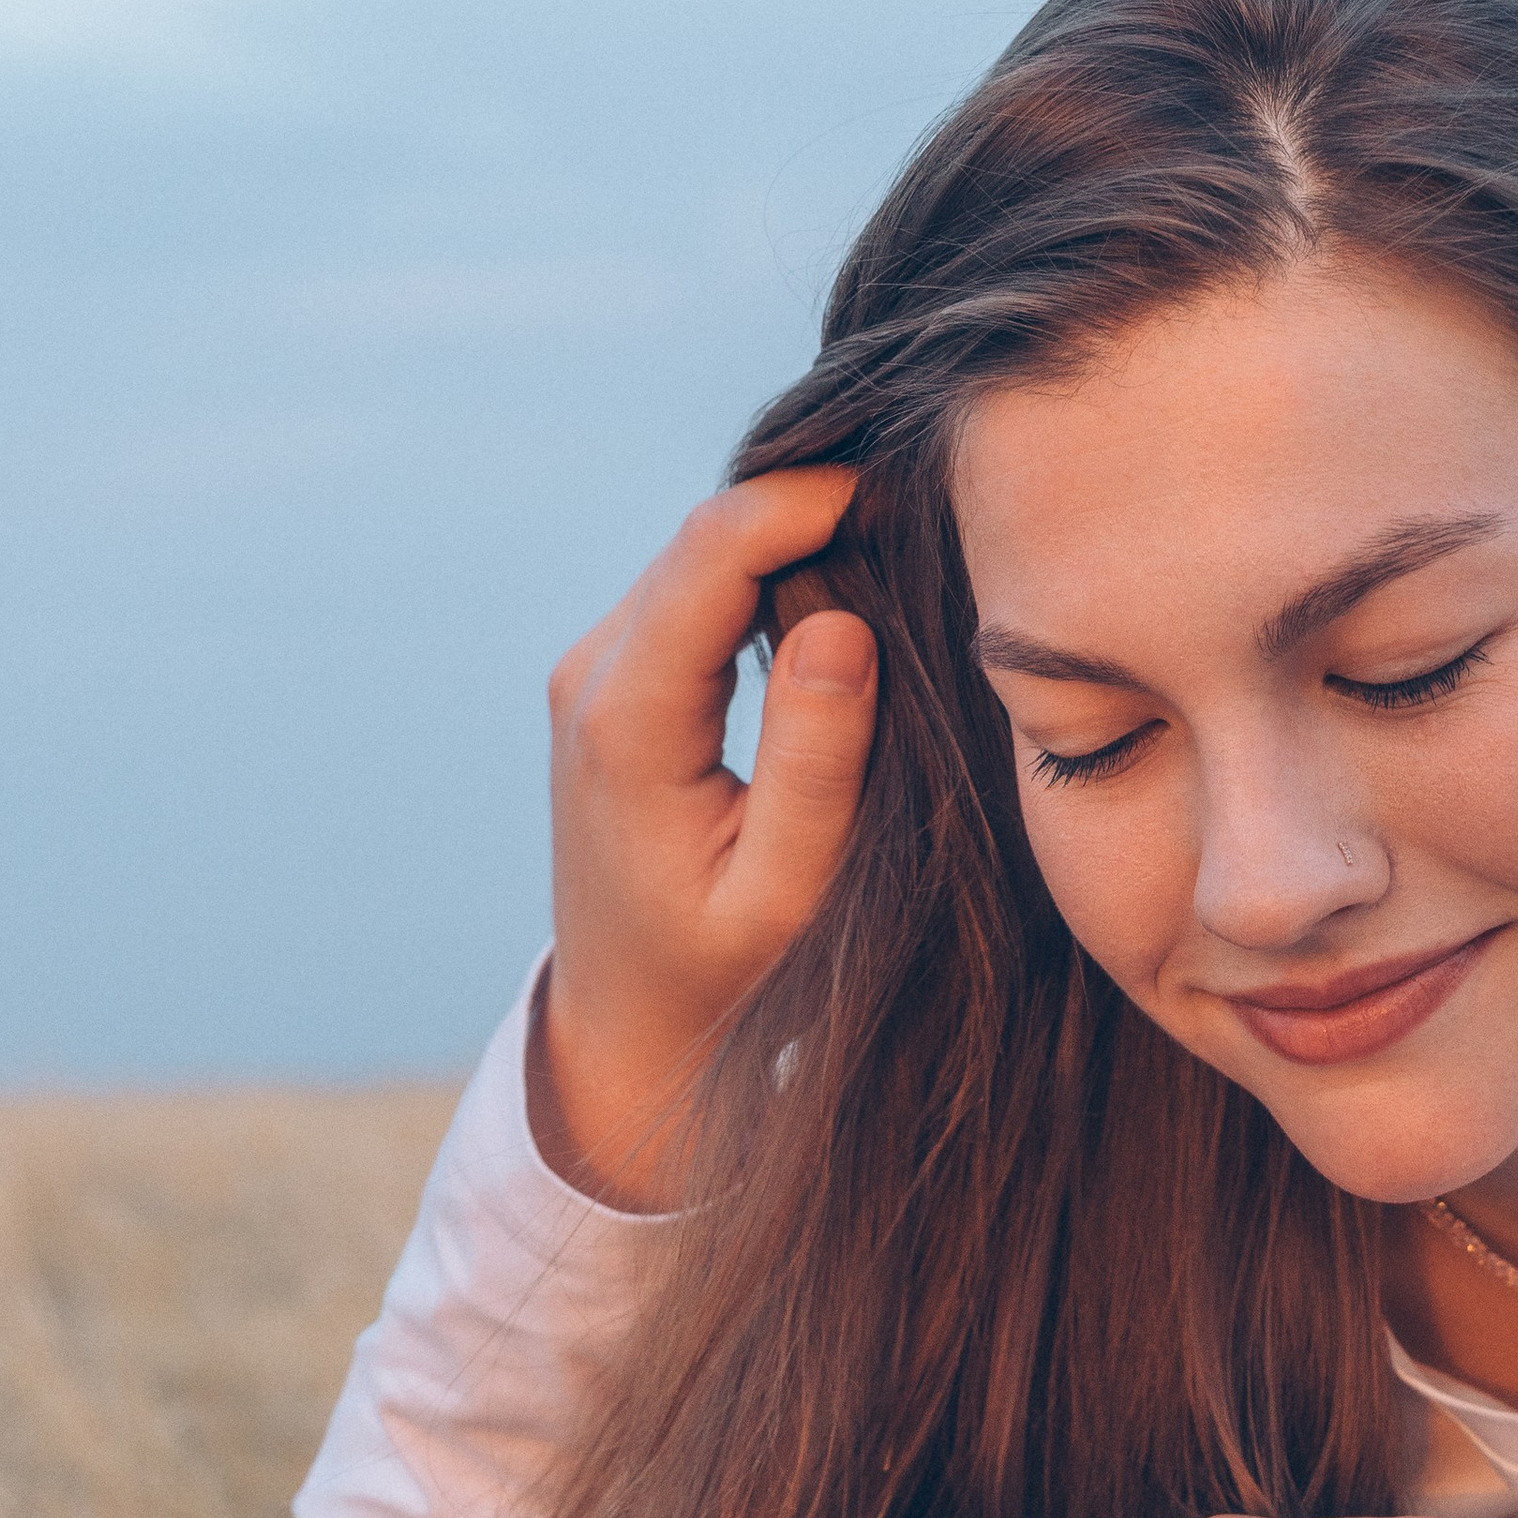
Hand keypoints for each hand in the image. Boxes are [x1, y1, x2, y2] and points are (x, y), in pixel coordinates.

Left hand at [536, 475, 876, 1205]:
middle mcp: (592, 676)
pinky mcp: (614, 680)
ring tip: (895, 552)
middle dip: (810, 507)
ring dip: (790, 540)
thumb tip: (842, 622)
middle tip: (925, 517)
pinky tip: (839, 599)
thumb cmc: (721, 977)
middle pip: (706, 535)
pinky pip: (695, 590)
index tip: (910, 491)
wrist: (628, 1027)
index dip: (812, 498)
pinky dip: (765, 576)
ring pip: (701, 554)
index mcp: (628, 720)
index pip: (714, 547)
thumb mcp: (786, 891)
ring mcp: (594, 673)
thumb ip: (817, 764)